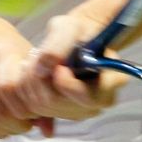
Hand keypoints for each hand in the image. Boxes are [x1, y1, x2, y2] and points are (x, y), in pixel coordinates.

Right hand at [0, 16, 47, 138]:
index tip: (35, 115)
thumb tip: (48, 132)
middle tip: (26, 125)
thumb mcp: (31, 62)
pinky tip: (0, 121)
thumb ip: (42, 94)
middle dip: (15, 125)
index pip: (9, 89)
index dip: (25, 110)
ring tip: (15, 124)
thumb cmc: (11, 50)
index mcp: (3, 52)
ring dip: (3, 130)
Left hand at [15, 12, 128, 135]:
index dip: (68, 84)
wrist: (74, 39)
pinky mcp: (64, 114)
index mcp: (113, 79)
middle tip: (37, 55)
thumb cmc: (76, 31)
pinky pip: (36, 110)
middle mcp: (101, 101)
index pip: (89, 96)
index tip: (58, 67)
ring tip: (35, 60)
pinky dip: (29, 90)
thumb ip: (57, 45)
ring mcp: (82, 110)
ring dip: (32, 82)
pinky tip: (34, 72)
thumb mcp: (68, 27)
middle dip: (42, 79)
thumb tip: (43, 69)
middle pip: (61, 104)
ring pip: (45, 107)